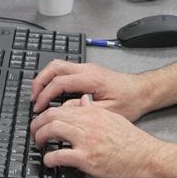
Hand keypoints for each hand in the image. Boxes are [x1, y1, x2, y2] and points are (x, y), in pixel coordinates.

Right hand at [30, 61, 153, 120]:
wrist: (143, 91)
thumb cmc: (130, 101)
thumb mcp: (108, 112)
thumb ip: (84, 110)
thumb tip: (63, 110)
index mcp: (91, 79)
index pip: (59, 82)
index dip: (45, 96)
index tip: (38, 108)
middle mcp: (88, 69)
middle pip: (54, 67)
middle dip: (39, 82)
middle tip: (33, 99)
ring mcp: (87, 68)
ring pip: (58, 65)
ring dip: (45, 78)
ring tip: (39, 95)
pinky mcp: (88, 71)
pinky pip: (64, 69)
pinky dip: (53, 78)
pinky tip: (52, 91)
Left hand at [30, 95, 162, 177]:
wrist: (147, 157)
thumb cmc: (133, 142)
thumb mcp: (114, 118)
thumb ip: (95, 110)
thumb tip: (83, 101)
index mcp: (93, 113)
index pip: (61, 107)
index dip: (46, 114)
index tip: (42, 122)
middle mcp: (88, 123)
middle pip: (52, 116)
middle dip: (37, 124)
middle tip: (35, 133)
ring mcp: (86, 140)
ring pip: (52, 130)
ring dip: (40, 137)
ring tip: (39, 144)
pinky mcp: (87, 158)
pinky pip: (59, 156)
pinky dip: (49, 159)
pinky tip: (49, 162)